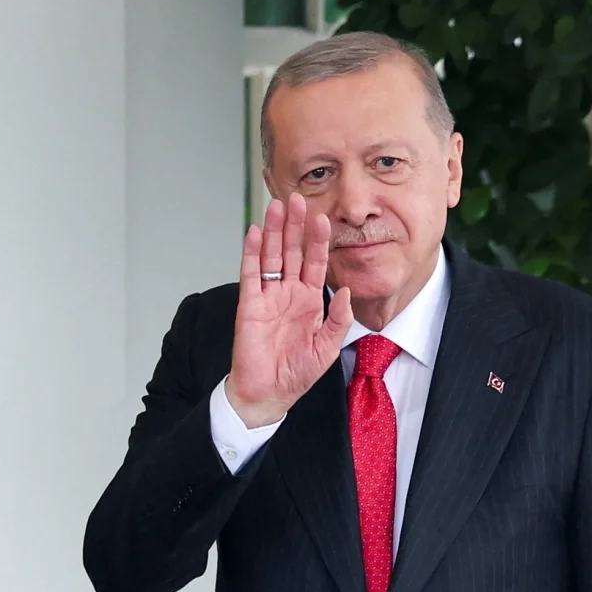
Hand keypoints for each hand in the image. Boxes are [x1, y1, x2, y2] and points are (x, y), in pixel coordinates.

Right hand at [225, 192, 353, 427]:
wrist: (268, 393)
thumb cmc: (296, 373)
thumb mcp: (327, 347)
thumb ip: (337, 319)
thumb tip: (343, 289)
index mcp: (309, 300)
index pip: (315, 262)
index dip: (318, 240)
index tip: (322, 217)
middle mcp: (288, 292)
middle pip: (291, 250)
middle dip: (294, 225)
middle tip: (297, 198)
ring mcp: (268, 296)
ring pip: (270, 255)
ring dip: (273, 231)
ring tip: (276, 206)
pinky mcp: (249, 304)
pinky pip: (250, 274)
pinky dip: (251, 252)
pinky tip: (253, 232)